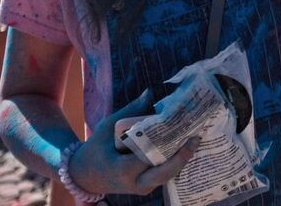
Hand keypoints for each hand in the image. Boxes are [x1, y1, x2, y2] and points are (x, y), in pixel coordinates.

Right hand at [70, 90, 198, 197]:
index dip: (167, 140)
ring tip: (194, 139)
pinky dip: (174, 163)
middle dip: (182, 155)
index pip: (150, 154)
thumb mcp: (107, 127)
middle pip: (165, 171)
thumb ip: (130, 110)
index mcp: (122, 169)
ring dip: (181, 159)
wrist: (84, 176)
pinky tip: (184, 147)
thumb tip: (150, 92)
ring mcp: (141, 188)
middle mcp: (134, 183)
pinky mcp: (145, 188)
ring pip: (167, 176)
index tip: (180, 124)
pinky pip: (163, 176)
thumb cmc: (95, 149)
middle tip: (195, 137)